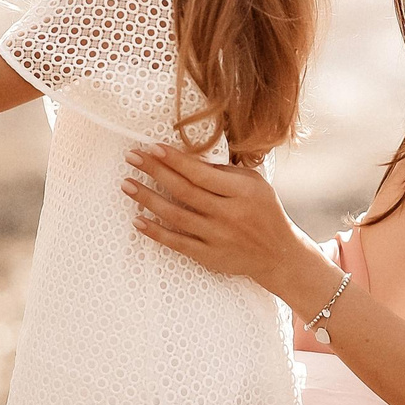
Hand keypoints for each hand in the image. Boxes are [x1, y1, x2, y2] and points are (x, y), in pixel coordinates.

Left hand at [124, 144, 319, 299]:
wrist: (278, 254)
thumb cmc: (263, 211)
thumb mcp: (254, 184)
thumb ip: (224, 173)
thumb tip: (187, 159)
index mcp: (242, 192)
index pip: (201, 173)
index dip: (174, 159)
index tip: (151, 147)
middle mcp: (230, 214)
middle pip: (184, 190)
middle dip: (154, 171)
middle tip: (132, 157)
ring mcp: (218, 237)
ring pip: (176, 215)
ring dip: (148, 199)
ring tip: (127, 184)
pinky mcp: (210, 257)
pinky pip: (177, 243)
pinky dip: (156, 232)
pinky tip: (138, 220)